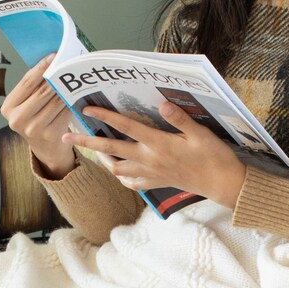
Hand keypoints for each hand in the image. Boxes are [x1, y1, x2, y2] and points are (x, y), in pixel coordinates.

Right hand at [1, 55, 76, 177]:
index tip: (53, 56)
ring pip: (55, 100)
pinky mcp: (50, 134)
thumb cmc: (36, 119)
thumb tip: (49, 61)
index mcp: (8, 108)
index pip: (26, 82)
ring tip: (73, 77)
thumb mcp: (26, 104)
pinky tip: (75, 93)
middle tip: (67, 64)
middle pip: (42, 91)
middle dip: (56, 76)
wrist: (46, 148)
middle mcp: (18, 119)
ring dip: (66, 88)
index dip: (41, 67)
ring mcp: (33, 129)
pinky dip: (71, 101)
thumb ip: (32, 87)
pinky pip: (64, 111)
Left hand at [71, 100, 248, 207]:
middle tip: (66, 136)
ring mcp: (150, 173)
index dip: (105, 116)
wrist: (222, 183)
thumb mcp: (200, 132)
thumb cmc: (213, 156)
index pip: (125, 127)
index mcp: (158, 144)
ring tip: (94, 150)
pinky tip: (119, 170)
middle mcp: (149, 160)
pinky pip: (131, 182)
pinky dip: (121, 176)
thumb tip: (162, 104)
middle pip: (111, 149)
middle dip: (87, 141)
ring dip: (103, 159)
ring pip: (116, 168)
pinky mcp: (156, 183)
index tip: (87, 108)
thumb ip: (179, 118)